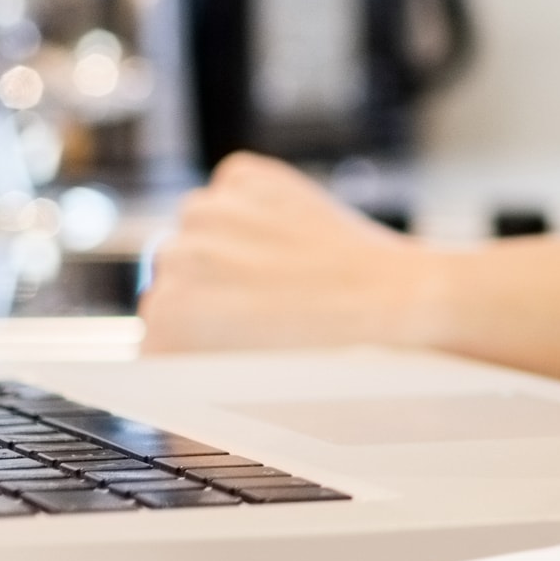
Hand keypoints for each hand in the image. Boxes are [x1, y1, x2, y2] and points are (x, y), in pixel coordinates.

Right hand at [139, 153, 451, 353]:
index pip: (158, 325)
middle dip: (212, 286)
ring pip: (201, 225)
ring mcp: (212, 211)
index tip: (232, 340)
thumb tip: (172, 380)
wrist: (401, 305)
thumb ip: (194, 370)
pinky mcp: (248, 176)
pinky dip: (257, 200)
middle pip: (175, 272)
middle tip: (266, 306)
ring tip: (284, 269)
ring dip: (230, 240)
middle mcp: (177, 257)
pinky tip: (294, 232)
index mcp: (168, 320)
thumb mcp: (245, 385)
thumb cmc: (330, 360)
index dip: (198, 334)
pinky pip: (235, 186)